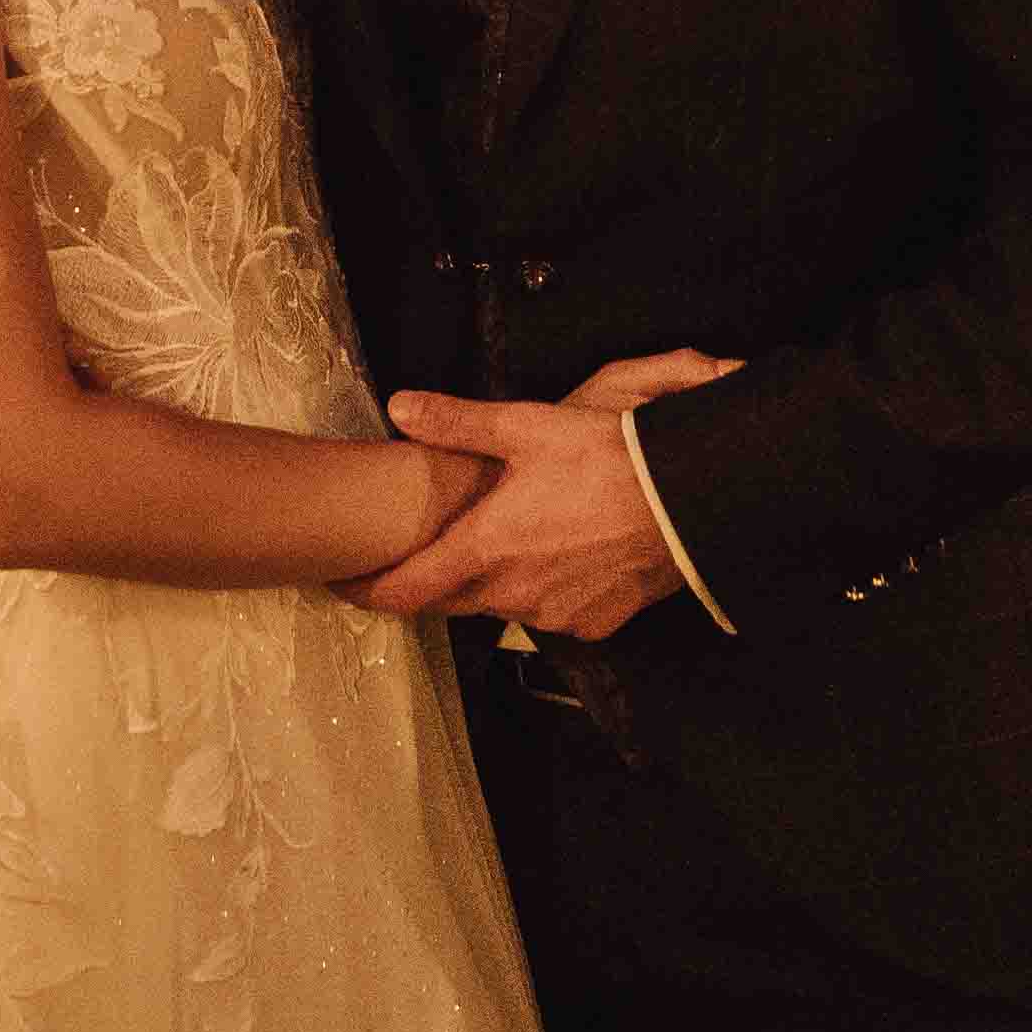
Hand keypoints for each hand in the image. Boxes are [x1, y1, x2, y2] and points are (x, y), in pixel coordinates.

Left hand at [345, 350, 740, 641]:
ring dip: (490, 583)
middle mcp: (514, 593)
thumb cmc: (605, 459)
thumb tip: (399, 407)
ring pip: (501, 607)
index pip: (406, 589)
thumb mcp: (526, 426)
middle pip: (450, 601)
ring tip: (501, 545)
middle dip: (430, 581)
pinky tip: (555, 558)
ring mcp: (556, 615)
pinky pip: (550, 613)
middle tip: (421, 554)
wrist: (689, 500)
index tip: (342, 585)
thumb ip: (457, 422)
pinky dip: (541, 591)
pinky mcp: (595, 624)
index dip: (367, 591)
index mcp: (486, 548)